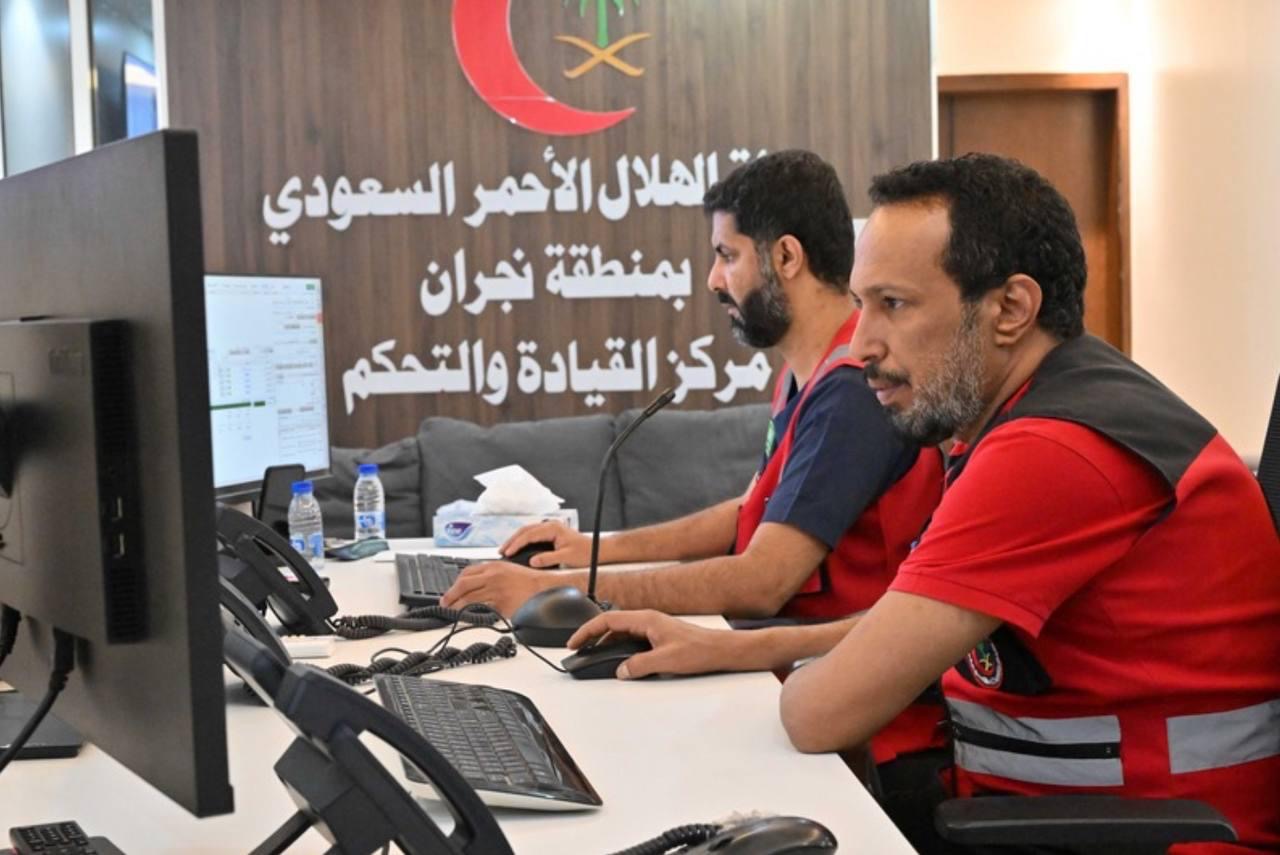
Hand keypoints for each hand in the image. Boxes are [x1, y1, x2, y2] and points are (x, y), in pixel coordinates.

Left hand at [440, 561, 556, 615]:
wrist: (543, 587)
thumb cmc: (527, 579)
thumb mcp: (507, 569)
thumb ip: (490, 574)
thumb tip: (473, 584)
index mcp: (493, 566)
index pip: (466, 573)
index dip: (454, 584)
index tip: (450, 591)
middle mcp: (492, 577)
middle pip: (463, 585)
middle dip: (450, 595)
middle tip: (444, 603)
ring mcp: (496, 591)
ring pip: (469, 599)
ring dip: (457, 607)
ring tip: (452, 612)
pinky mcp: (501, 604)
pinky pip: (483, 610)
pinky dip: (473, 614)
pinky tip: (468, 617)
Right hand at [500, 520, 591, 567]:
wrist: (597, 550)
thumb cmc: (585, 553)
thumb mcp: (567, 558)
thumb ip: (549, 559)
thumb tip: (532, 561)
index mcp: (553, 528)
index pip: (529, 534)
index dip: (516, 543)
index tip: (507, 552)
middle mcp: (551, 525)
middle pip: (525, 530)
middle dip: (512, 540)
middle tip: (501, 551)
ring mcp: (550, 528)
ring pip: (527, 531)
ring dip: (516, 540)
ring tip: (506, 550)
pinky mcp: (551, 534)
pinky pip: (532, 535)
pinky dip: (523, 541)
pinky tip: (517, 548)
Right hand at [567, 610, 739, 679]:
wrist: (721, 650)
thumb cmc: (700, 649)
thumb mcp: (665, 661)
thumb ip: (639, 666)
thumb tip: (621, 670)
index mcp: (646, 619)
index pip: (607, 620)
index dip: (587, 630)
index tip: (574, 642)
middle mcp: (648, 620)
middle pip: (611, 625)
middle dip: (592, 636)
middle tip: (578, 649)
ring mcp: (653, 628)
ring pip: (622, 633)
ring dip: (606, 643)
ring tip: (593, 656)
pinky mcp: (659, 637)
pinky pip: (632, 640)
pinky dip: (620, 648)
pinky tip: (619, 661)